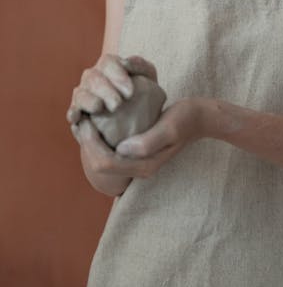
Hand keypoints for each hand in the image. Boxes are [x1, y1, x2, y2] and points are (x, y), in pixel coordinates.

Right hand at [66, 53, 157, 127]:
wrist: (142, 119)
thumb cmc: (146, 93)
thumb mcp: (149, 78)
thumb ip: (142, 66)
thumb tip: (127, 62)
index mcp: (109, 66)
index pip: (107, 62)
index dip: (117, 74)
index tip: (130, 92)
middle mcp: (93, 77)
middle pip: (92, 77)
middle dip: (105, 90)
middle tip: (118, 104)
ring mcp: (83, 95)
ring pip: (80, 93)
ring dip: (89, 100)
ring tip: (100, 107)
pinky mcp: (78, 113)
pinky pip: (72, 111)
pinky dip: (73, 113)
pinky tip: (78, 117)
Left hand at [74, 97, 206, 180]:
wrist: (199, 118)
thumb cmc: (185, 119)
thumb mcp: (170, 127)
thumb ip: (148, 142)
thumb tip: (121, 149)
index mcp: (144, 166)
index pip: (106, 163)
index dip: (90, 145)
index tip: (86, 121)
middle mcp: (138, 168)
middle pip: (100, 165)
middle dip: (86, 145)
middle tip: (80, 120)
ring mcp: (137, 162)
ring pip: (102, 160)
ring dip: (89, 143)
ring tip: (84, 121)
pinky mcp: (136, 152)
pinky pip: (110, 151)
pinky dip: (99, 140)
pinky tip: (96, 123)